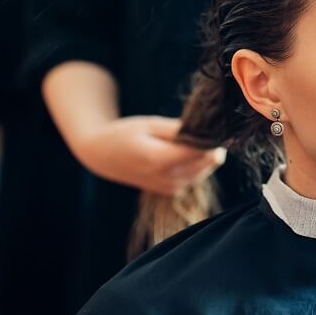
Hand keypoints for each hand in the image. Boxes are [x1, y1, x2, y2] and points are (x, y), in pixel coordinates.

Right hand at [75, 115, 226, 194]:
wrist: (104, 156)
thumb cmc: (125, 134)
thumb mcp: (149, 124)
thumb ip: (178, 129)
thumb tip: (206, 132)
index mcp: (158, 160)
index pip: (201, 151)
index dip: (211, 137)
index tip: (211, 124)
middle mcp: (167, 179)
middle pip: (208, 161)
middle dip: (209, 143)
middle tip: (196, 127)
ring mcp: (171, 188)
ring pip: (206, 169)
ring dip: (203, 153)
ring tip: (184, 138)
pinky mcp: (172, 190)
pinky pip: (197, 175)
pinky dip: (196, 162)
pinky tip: (182, 150)